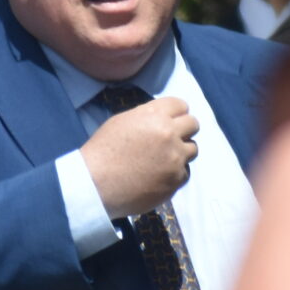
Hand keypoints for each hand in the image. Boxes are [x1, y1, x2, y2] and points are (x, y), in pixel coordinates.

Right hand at [82, 95, 197, 217]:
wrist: (96, 185)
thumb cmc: (103, 152)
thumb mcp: (121, 122)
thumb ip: (146, 116)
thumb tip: (163, 117)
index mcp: (154, 115)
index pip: (181, 105)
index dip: (177, 113)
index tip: (172, 121)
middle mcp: (169, 133)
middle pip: (193, 124)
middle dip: (184, 130)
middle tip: (171, 140)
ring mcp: (175, 157)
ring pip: (193, 149)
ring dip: (181, 153)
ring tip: (162, 160)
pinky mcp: (176, 179)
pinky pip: (185, 172)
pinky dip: (174, 174)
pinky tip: (158, 177)